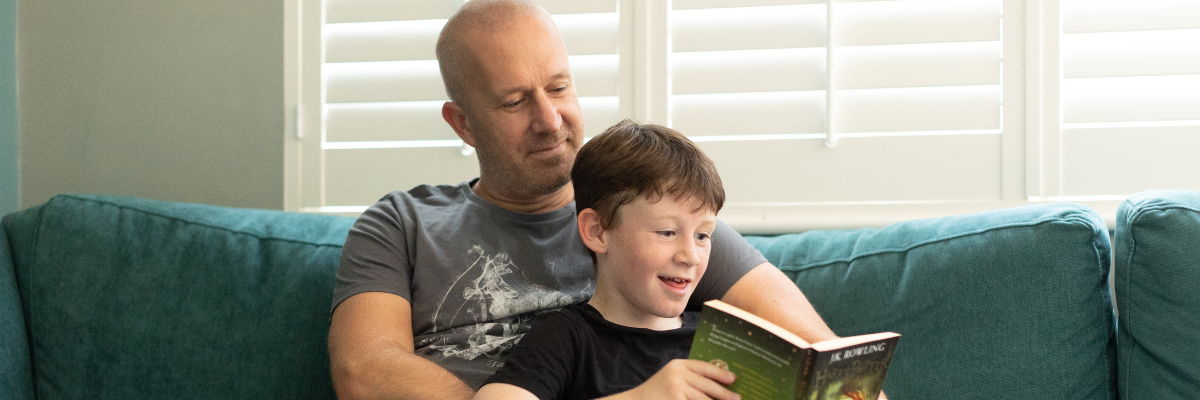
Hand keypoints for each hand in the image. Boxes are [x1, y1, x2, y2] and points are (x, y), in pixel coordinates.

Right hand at [609, 359, 739, 399]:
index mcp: (678, 365)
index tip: (734, 379)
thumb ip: (691, 377)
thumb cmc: (658, 392)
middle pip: (707, 385)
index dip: (721, 373)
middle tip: (738, 398)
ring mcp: (676, 390)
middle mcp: (677, 375)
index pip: (704, 367)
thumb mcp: (672, 378)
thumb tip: (720, 384)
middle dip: (724, 393)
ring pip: (704, 399)